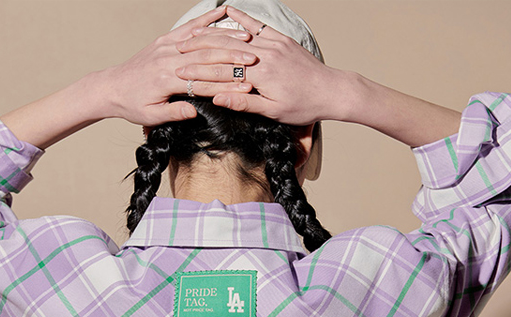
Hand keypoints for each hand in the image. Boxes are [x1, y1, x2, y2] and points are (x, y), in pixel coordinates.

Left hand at [107, 6, 257, 125]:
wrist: (113, 87)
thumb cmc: (132, 104)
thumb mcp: (152, 115)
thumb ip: (174, 112)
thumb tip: (194, 111)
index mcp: (168, 80)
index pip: (204, 82)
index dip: (226, 85)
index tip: (246, 87)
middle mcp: (169, 59)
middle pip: (207, 57)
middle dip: (233, 58)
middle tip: (254, 59)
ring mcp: (167, 46)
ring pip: (201, 40)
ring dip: (225, 38)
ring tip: (247, 38)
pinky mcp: (165, 40)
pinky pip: (189, 28)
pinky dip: (206, 20)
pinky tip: (222, 13)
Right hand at [174, 5, 342, 124]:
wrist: (331, 90)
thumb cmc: (303, 106)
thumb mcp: (272, 111)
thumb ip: (243, 103)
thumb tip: (217, 97)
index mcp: (261, 75)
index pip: (222, 70)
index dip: (199, 72)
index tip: (180, 73)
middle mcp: (265, 54)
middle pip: (225, 51)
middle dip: (200, 52)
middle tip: (179, 53)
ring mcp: (274, 43)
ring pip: (238, 36)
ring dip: (215, 35)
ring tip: (193, 34)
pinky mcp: (281, 39)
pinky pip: (257, 25)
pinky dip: (241, 19)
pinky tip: (227, 10)